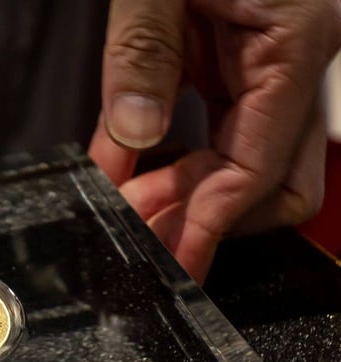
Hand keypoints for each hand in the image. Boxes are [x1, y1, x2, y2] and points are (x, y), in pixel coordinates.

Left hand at [88, 0, 340, 283]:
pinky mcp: (240, 49)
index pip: (258, 166)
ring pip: (247, 156)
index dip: (210, 221)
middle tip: (142, 237)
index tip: (171, 257)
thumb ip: (144, 57)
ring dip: (190, 191)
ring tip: (130, 207)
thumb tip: (134, 138)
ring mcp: (270, 55)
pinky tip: (134, 166)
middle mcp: (295, 55)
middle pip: (270, 178)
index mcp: (295, 40)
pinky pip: (219, 121)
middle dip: (205, 216)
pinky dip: (178, 151)